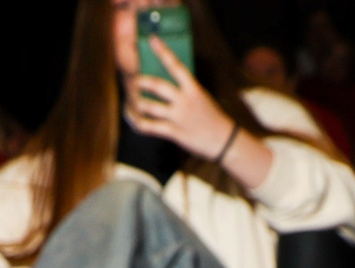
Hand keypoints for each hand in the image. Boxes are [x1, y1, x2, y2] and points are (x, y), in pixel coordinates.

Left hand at [126, 37, 236, 160]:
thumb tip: (162, 78)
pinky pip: (148, 126)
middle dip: (141, 81)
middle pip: (158, 85)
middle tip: (133, 80)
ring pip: (149, 106)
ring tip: (131, 100)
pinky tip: (132, 117)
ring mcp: (178, 117)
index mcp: (193, 88)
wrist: (223, 140)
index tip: (152, 39)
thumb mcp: (200, 96)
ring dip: (136, 102)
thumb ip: (184, 87)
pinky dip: (136, 121)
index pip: (176, 65)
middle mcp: (185, 100)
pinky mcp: (173, 133)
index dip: (163, 51)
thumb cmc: (210, 116)